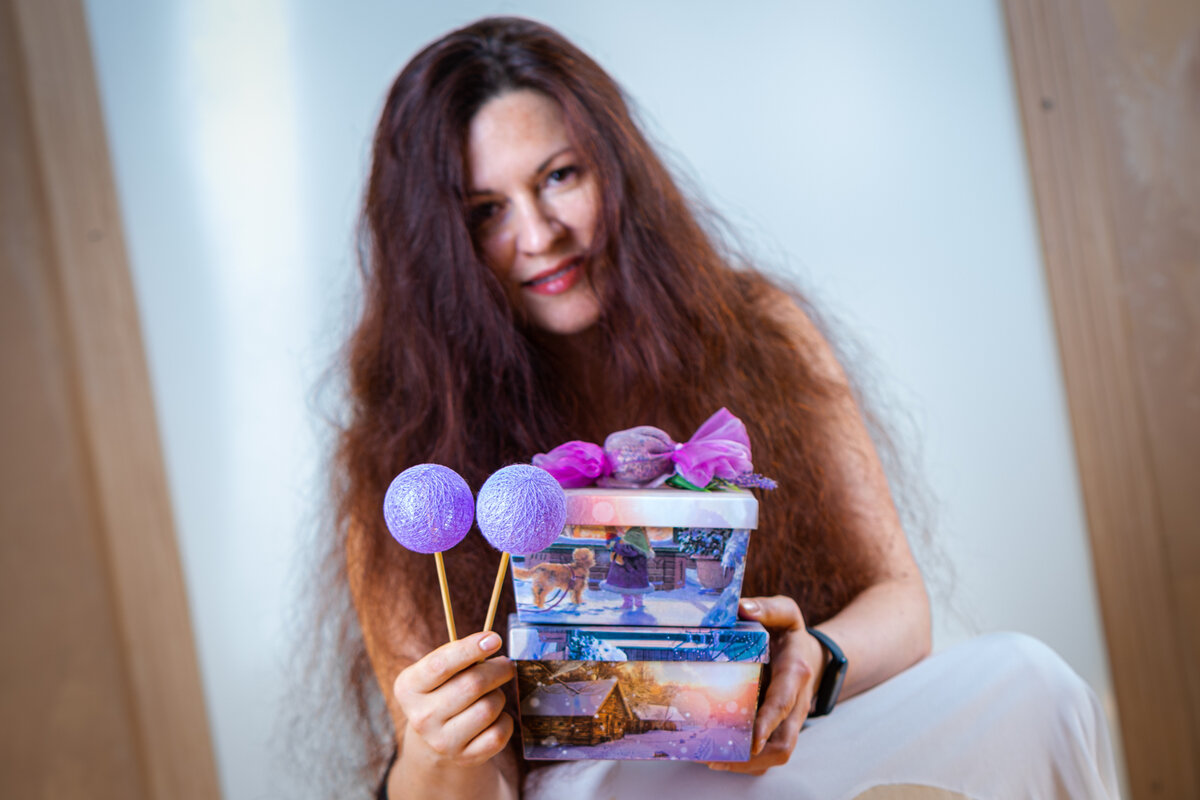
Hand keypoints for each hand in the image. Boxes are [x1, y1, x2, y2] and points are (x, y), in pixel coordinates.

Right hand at [393, 631, 515, 768]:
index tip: (494, 638)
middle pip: (472, 684)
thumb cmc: (442, 693)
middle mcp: (421, 716)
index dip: (470, 648)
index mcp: (408, 687)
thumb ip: (459, 656)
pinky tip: (495, 717)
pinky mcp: (464, 758)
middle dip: (498, 670)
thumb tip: (491, 642)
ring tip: (492, 694)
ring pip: (489, 708)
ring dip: (499, 695)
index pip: (440, 664)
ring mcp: (441, 741)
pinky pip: (499, 733)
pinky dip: (505, 720)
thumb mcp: (437, 673)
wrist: (432, 742)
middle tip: (506, 666)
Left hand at [708, 596, 824, 774]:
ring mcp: (790, 720)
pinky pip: (769, 753)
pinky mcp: (781, 728)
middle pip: (784, 742)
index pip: (783, 702)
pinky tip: (720, 757)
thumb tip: (743, 608)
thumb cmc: (791, 635)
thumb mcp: (786, 614)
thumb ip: (768, 608)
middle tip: (719, 757)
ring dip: (748, 764)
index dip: (768, 721)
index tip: (752, 737)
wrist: (813, 656)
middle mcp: (796, 703)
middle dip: (755, 756)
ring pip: (778, 753)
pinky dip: (748, 762)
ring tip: (713, 760)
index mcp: (795, 674)